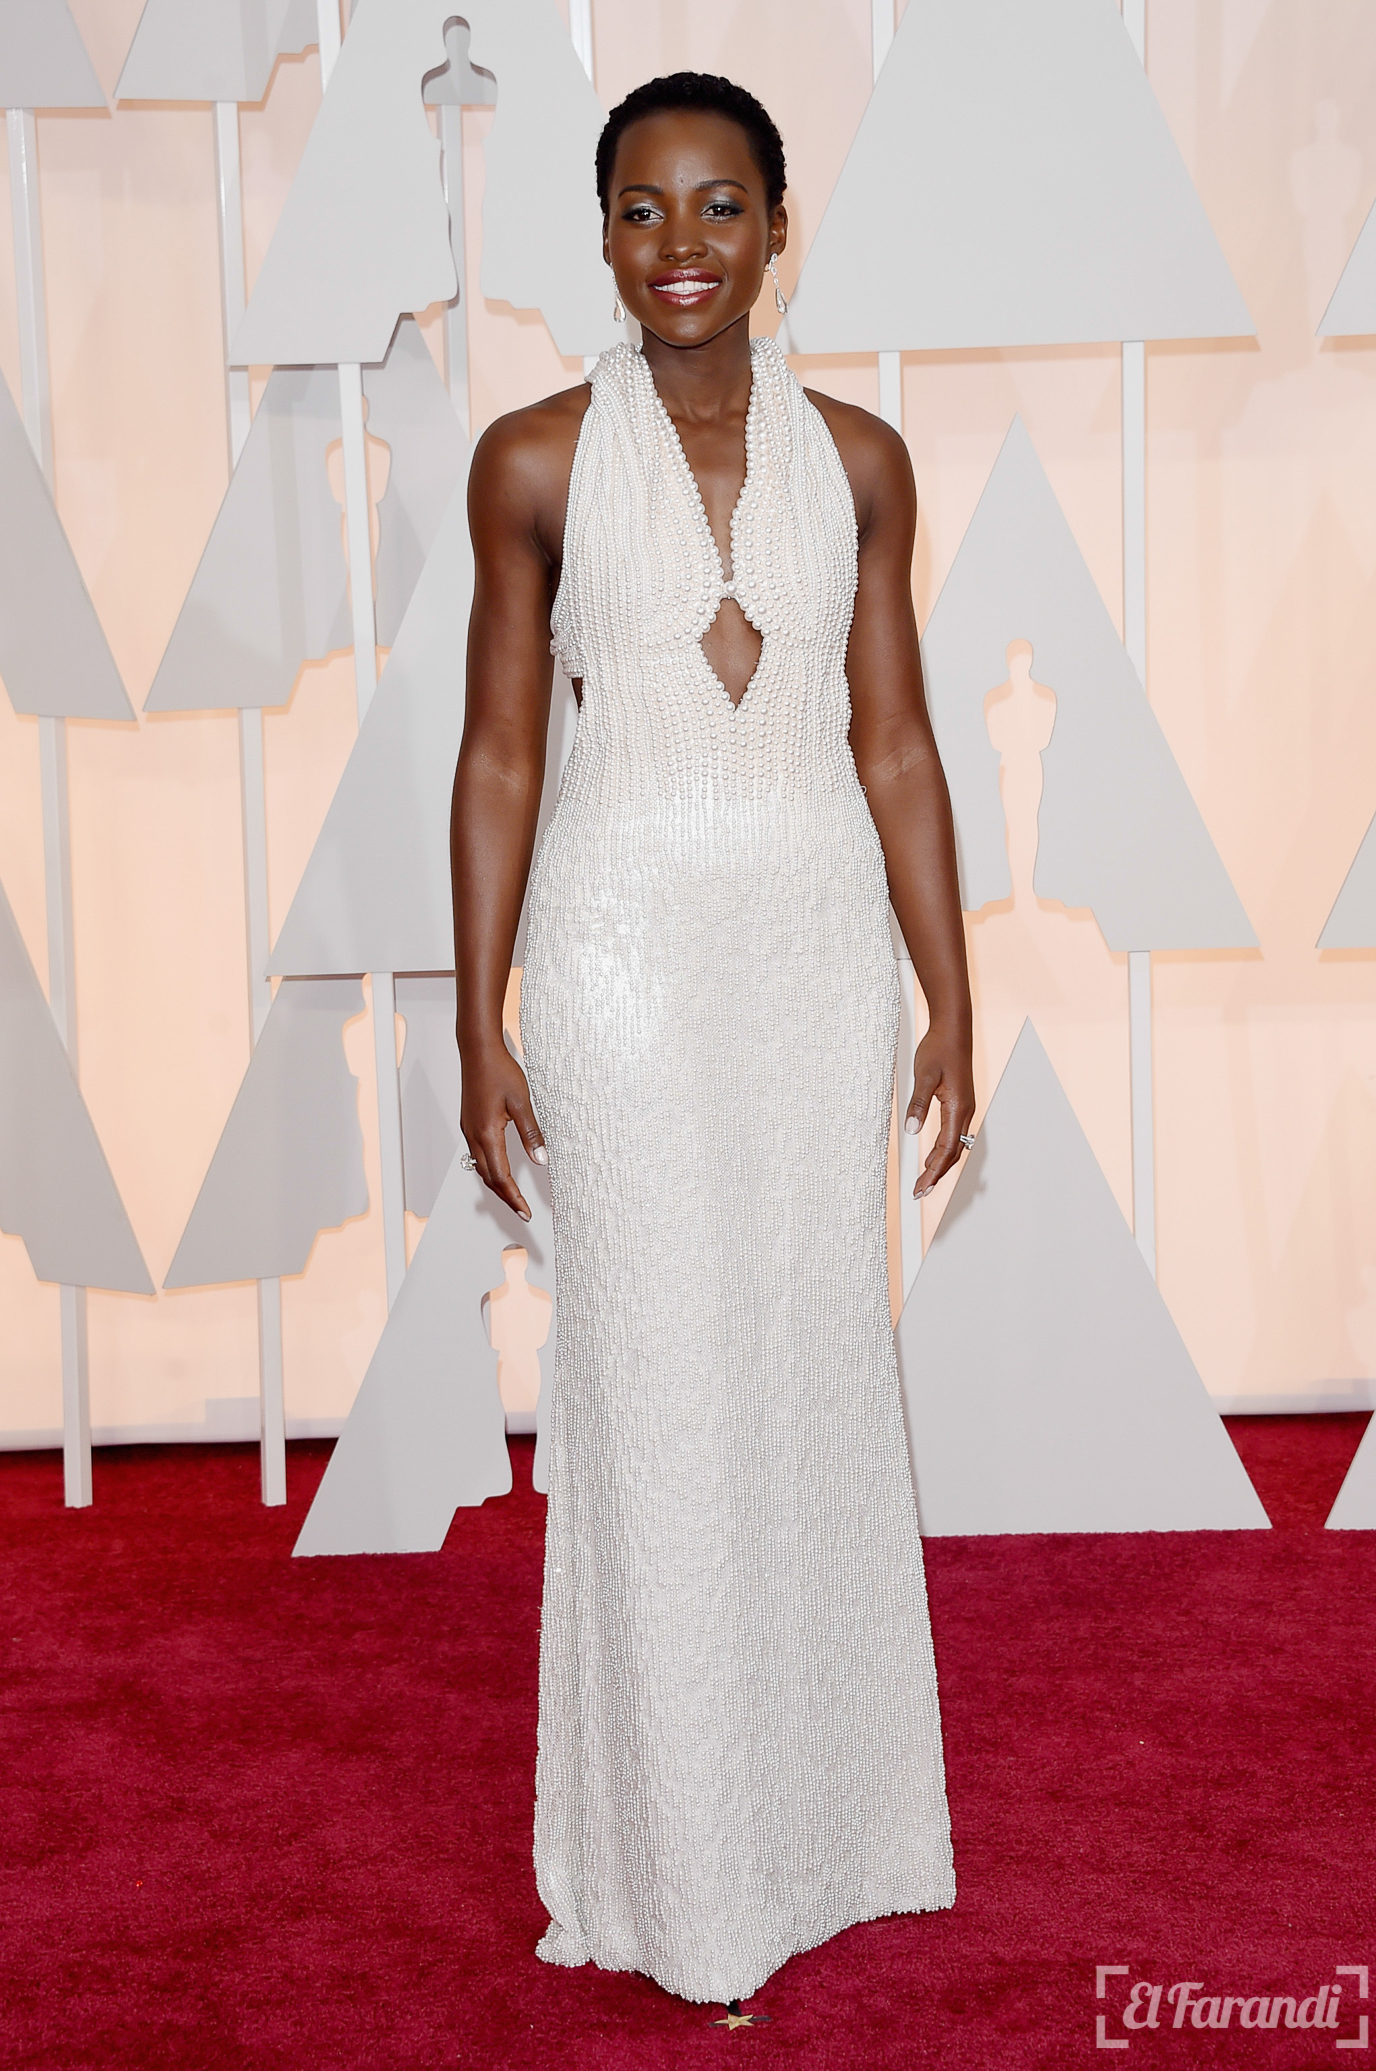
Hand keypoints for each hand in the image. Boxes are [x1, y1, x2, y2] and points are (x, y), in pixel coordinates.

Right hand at [458, 1039, 546, 1221]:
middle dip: (505, 1197)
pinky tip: (499, 1169)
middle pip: (488, 1178)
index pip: (500, 1177)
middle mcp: (473, 1136)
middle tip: (521, 1211)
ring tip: (512, 1196)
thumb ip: (531, 1134)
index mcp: (487, 1134)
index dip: (513, 1198)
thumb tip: (541, 1161)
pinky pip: (477, 1154)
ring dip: (496, 1184)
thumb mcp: (521, 1102)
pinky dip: (490, 1169)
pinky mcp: (469, 1123)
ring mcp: (468, 1130)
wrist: (477, 1050)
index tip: (525, 1212)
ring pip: (481, 1167)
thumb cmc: (499, 1071)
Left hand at [904, 1025, 974, 1197]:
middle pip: (952, 1153)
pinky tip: (931, 1156)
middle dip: (936, 1175)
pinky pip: (952, 1134)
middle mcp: (965, 1111)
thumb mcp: (924, 1075)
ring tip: (923, 1180)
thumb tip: (911, 1130)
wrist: (953, 1029)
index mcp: (958, 1108)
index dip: (933, 1172)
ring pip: (953, 1145)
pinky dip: (941, 1149)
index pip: (946, 1150)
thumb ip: (919, 1104)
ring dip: (939, 1164)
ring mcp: (964, 1108)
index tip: (920, 1188)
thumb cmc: (939, 1048)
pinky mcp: (959, 1103)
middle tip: (919, 1192)